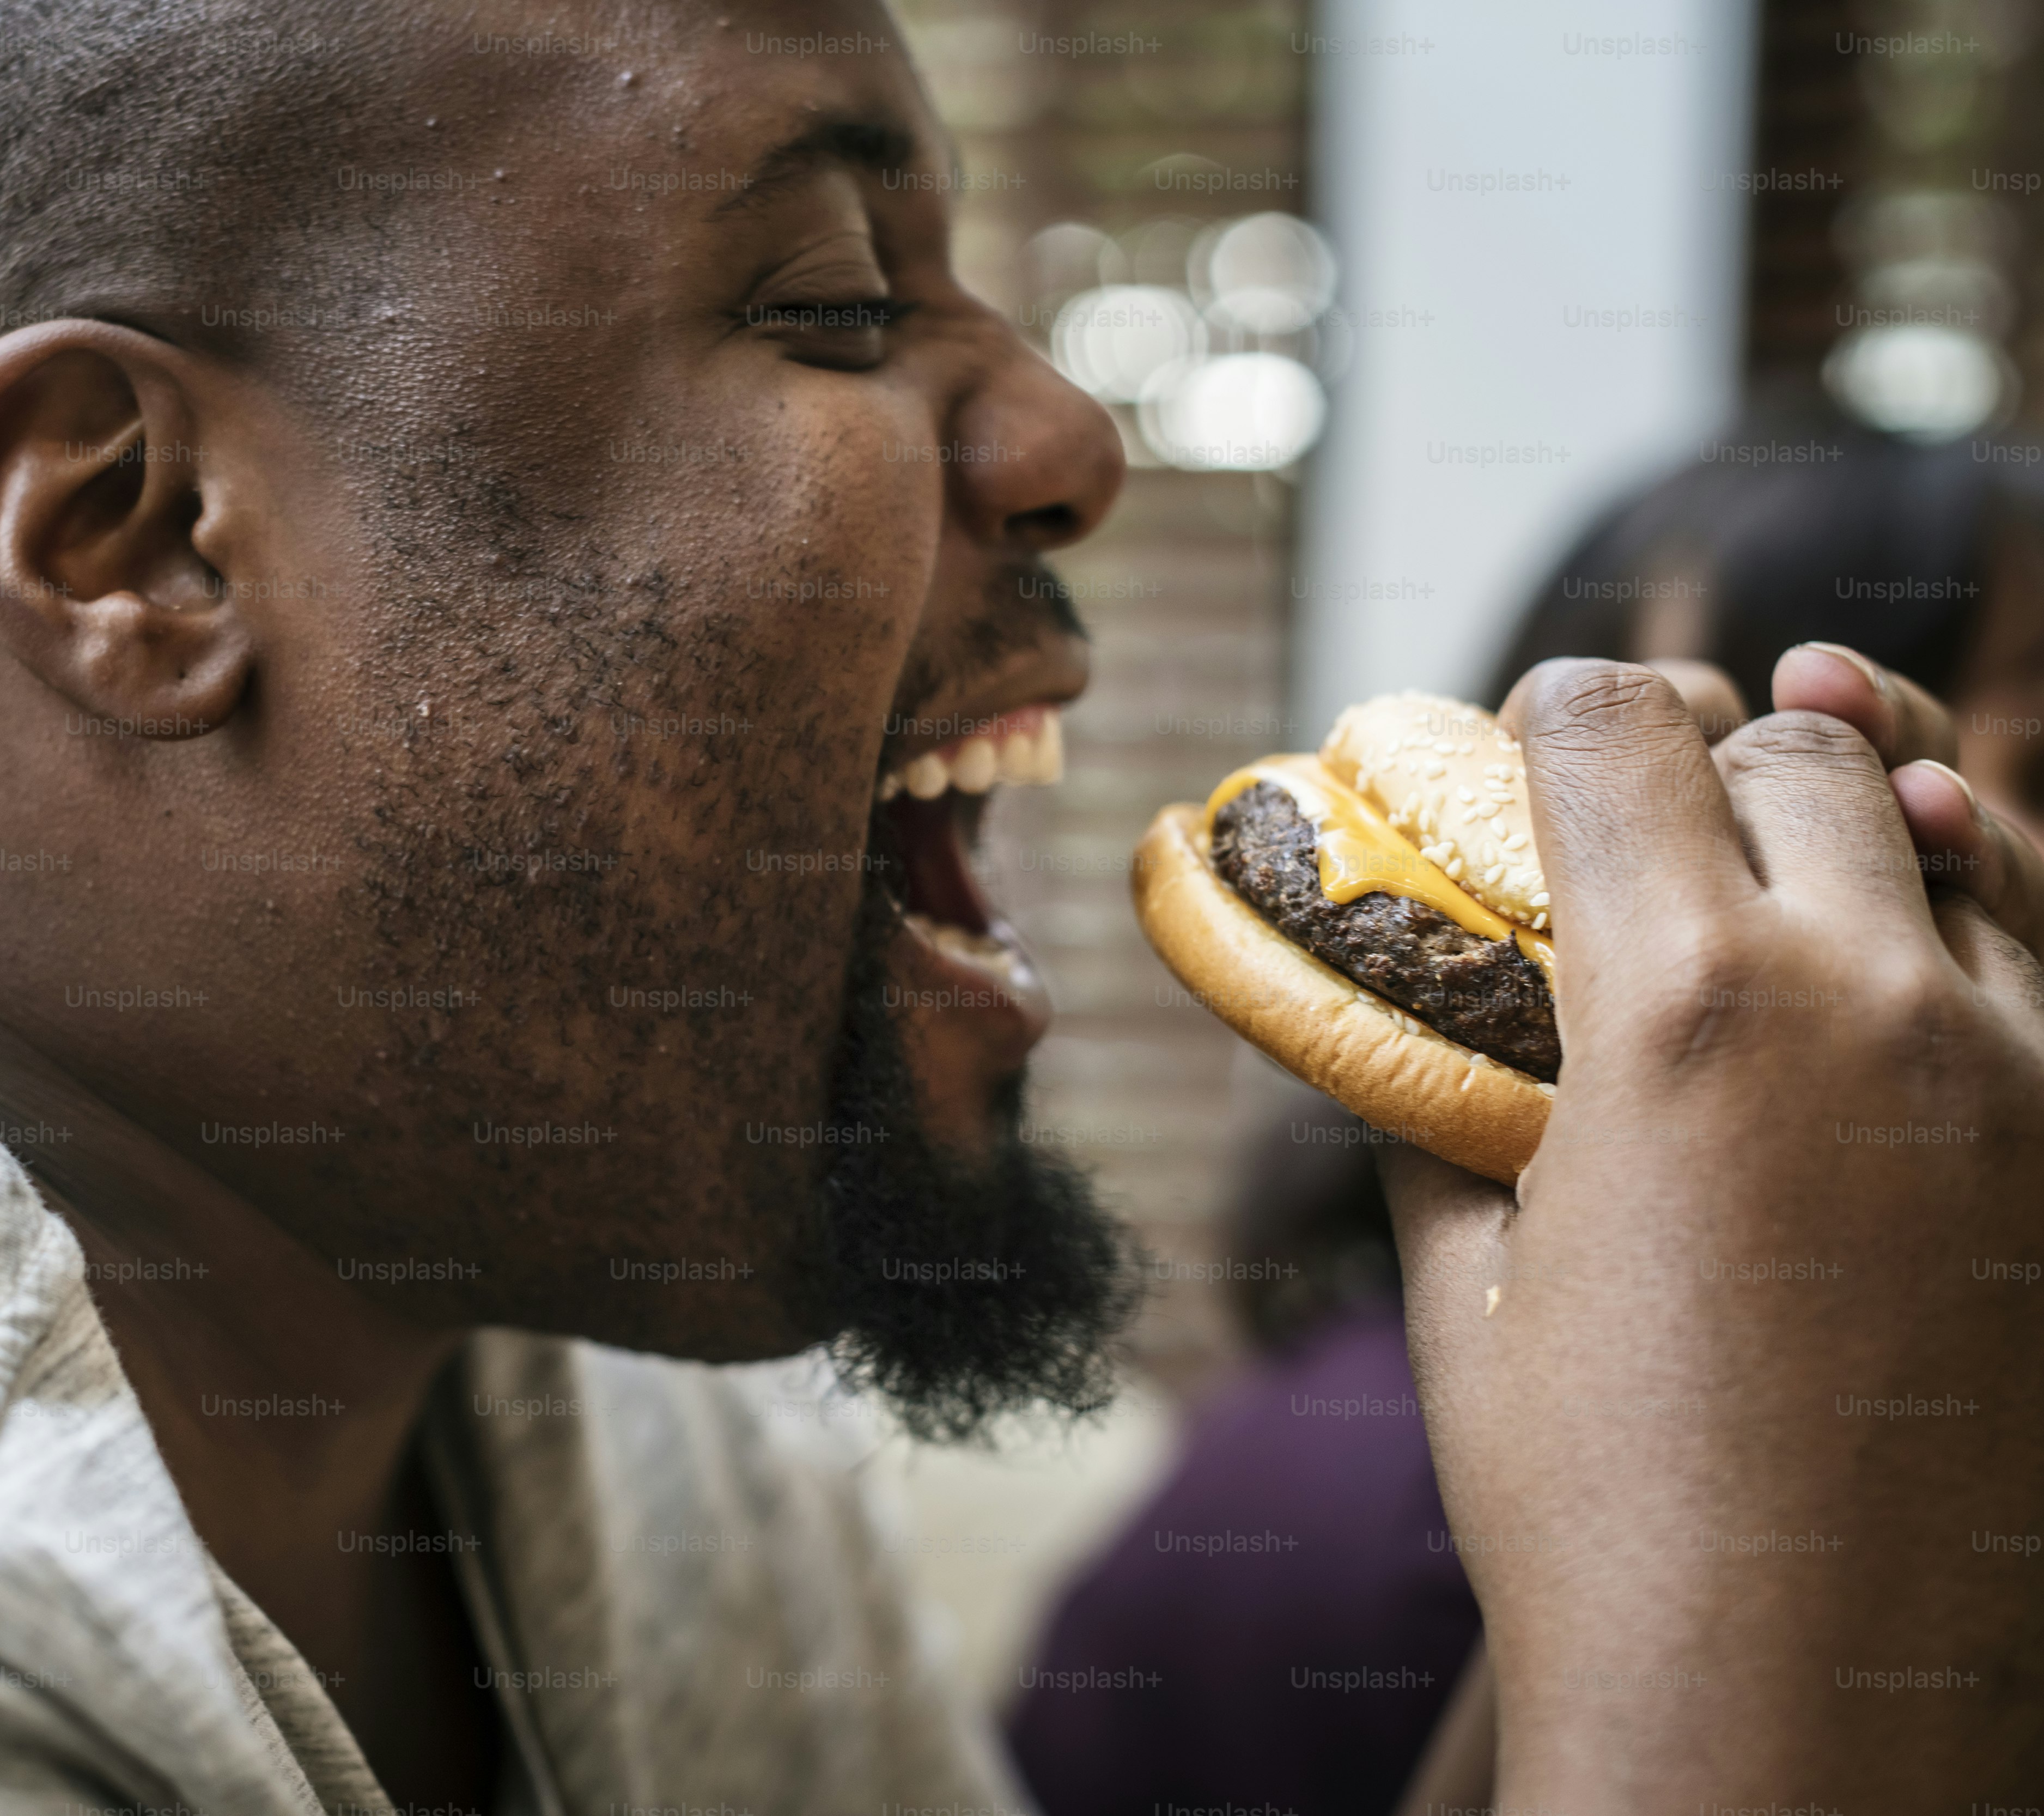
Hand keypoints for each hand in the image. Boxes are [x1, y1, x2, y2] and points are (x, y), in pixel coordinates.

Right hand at [1386, 654, 2043, 1808]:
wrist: (1803, 1704)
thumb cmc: (1597, 1511)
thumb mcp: (1468, 1296)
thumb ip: (1439, 1127)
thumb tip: (1410, 1043)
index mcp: (1664, 1006)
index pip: (1611, 728)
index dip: (1558, 705)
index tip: (1537, 730)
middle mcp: (1857, 994)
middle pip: (1792, 753)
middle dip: (1707, 758)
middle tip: (1654, 812)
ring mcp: (2010, 1073)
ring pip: (1954, 830)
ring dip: (1861, 816)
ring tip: (1810, 834)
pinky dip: (1992, 911)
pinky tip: (1947, 907)